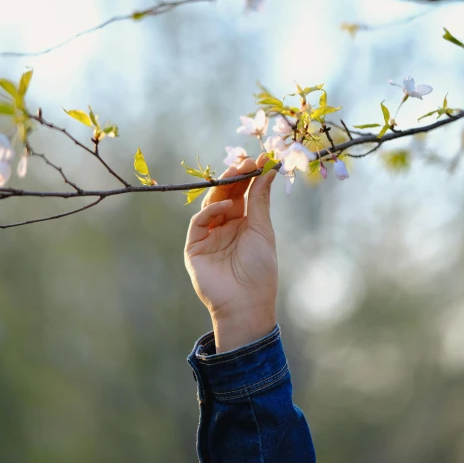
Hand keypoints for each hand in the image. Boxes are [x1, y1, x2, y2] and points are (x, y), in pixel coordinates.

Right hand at [184, 153, 277, 352]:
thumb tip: (269, 170)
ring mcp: (208, 235)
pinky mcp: (195, 247)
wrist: (246, 303)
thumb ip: (260, 200)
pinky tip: (225, 206)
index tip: (261, 159)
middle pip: (226, 194)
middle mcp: (224, 225)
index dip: (249, 175)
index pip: (243, 192)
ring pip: (211, 203)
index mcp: (243, 222)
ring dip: (222, 188)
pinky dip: (210, 211)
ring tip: (237, 174)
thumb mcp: (262, 230)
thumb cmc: (260, 270)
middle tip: (246, 161)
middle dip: (235, 176)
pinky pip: (199, 222)